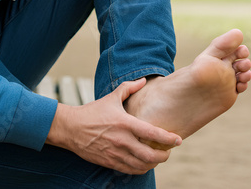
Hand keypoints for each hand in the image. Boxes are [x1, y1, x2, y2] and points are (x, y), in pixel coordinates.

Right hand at [46, 78, 181, 174]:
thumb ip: (129, 88)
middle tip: (169, 151)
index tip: (178, 140)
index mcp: (125, 123)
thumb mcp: (111, 97)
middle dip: (164, 155)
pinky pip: (130, 170)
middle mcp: (122, 141)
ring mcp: (116, 153)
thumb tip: (143, 80)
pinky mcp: (109, 162)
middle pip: (150, 155)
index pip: (152, 134)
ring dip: (153, 164)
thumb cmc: (93, 111)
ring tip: (158, 158)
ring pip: (141, 165)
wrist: (71, 128)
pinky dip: (141, 169)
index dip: (168, 138)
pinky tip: (144, 164)